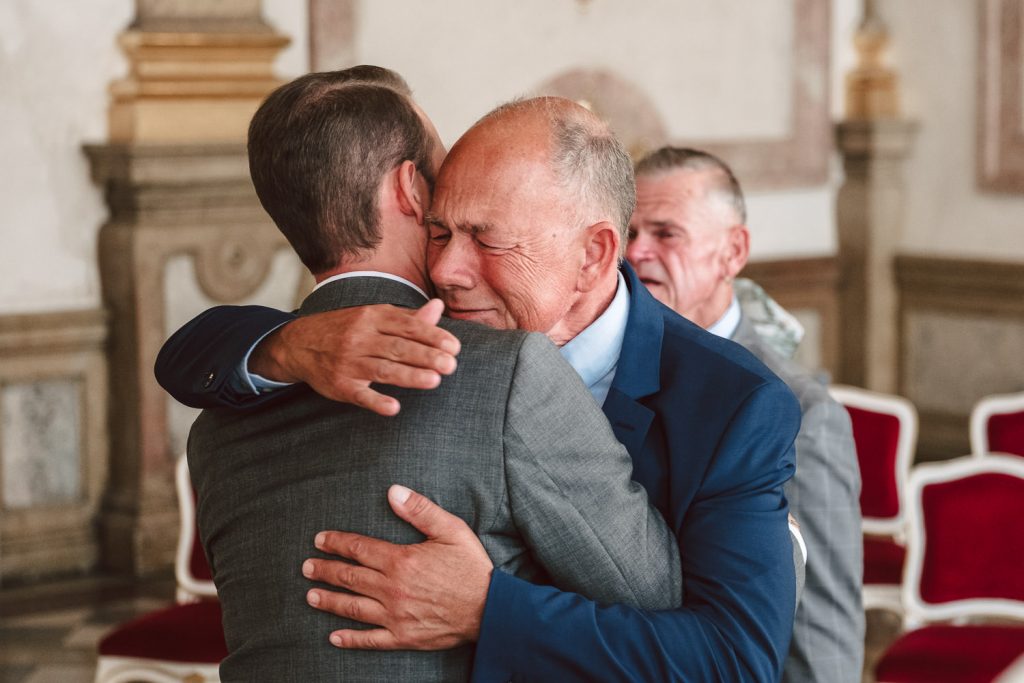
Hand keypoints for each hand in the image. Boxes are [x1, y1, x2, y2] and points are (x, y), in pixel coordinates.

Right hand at [250, 299, 459, 415]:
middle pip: (398, 348)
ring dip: (409, 376)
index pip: (407, 326)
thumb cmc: (346, 329)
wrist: (299, 344)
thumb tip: (439, 308)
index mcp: (372, 317)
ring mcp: (349, 363)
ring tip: (435, 381)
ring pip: (383, 370)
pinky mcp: (340, 386)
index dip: (432, 336)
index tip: (454, 347)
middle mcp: (360, 338)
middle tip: (451, 365)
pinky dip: (376, 401)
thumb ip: (408, 318)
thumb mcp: (373, 316)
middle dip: (426, 356)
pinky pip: (359, 395)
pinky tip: (394, 408)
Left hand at [302, 485, 492, 650]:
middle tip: (306, 567)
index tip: (320, 540)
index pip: (359, 548)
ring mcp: (395, 615)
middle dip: (325, 570)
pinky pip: (370, 639)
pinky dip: (350, 639)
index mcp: (401, 560)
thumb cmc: (471, 567)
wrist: (490, 608)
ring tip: (310, 596)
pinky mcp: (402, 636)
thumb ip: (420, 510)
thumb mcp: (451, 529)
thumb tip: (393, 491)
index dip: (337, 543)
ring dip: (329, 600)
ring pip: (353, 607)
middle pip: (350, 577)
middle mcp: (392, 588)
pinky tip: (334, 637)